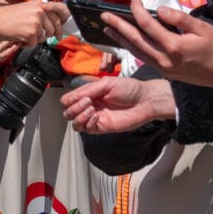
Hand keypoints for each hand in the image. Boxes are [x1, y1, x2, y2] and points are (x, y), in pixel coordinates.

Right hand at [0, 0, 67, 46]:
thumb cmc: (6, 16)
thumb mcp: (26, 9)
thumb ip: (39, 13)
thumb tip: (51, 25)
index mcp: (40, 4)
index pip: (58, 14)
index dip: (61, 25)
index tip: (60, 33)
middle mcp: (40, 11)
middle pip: (53, 28)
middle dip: (47, 35)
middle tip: (37, 38)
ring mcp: (36, 22)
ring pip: (44, 37)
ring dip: (34, 39)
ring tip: (22, 34)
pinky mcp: (31, 33)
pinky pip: (34, 44)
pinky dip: (26, 44)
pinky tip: (18, 38)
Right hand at [61, 77, 175, 132]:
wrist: (145, 101)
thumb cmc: (129, 89)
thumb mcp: (107, 84)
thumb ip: (89, 90)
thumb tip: (73, 98)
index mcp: (89, 93)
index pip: (68, 99)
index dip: (69, 100)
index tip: (80, 97)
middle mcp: (89, 106)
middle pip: (68, 112)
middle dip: (74, 108)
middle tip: (88, 102)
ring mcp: (95, 117)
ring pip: (75, 123)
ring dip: (79, 116)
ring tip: (92, 109)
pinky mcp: (102, 127)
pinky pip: (87, 129)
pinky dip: (88, 123)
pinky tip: (97, 116)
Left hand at [100, 0, 212, 97]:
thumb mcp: (203, 28)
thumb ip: (180, 18)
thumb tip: (160, 10)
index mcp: (174, 46)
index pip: (148, 25)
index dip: (137, 10)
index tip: (133, 0)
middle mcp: (165, 59)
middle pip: (136, 39)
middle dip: (118, 26)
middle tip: (104, 16)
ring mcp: (164, 68)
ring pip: (137, 52)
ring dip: (121, 40)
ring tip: (108, 30)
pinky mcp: (166, 73)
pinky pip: (144, 59)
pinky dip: (133, 49)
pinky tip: (127, 43)